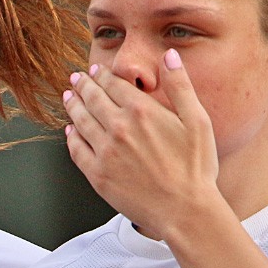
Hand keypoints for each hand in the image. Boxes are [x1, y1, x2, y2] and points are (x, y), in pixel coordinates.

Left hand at [63, 49, 220, 239]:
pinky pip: (77, 150)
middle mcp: (119, 128)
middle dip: (83, 85)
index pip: (113, 84)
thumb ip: (181, 86)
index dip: (102, 75)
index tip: (96, 71)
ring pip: (80, 121)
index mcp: (142, 111)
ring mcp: (105, 152)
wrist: (185, 211)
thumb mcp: (198, 121)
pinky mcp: (97, 175)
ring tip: (68, 96)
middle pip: (93, 99)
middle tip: (76, 78)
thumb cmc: (196, 169)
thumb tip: (169, 56)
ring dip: (72, 105)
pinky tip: (70, 130)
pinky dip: (71, 137)